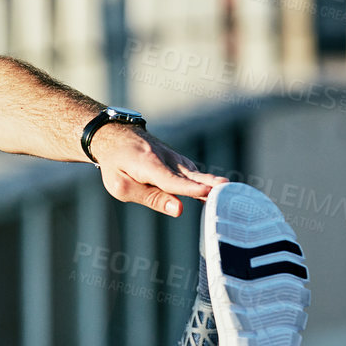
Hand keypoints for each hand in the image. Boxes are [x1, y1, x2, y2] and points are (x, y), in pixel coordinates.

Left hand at [90, 125, 226, 216]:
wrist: (116, 136)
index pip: (171, 180)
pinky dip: (205, 182)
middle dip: (209, 184)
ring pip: (194, 174)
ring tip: (229, 192)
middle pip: (189, 175)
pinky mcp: (179, 161)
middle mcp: (165, 159)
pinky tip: (218, 191)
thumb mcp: (122, 186)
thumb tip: (178, 210)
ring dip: (212, 183)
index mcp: (147, 164)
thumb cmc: (117, 164)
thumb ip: (151, 198)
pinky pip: (193, 174)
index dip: (188, 189)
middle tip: (227, 189)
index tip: (206, 193)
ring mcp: (174, 158)